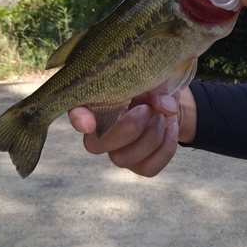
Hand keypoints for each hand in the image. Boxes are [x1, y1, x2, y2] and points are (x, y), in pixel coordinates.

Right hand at [68, 87, 196, 176]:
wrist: (167, 103)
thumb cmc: (151, 84)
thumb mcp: (155, 77)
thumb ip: (158, 88)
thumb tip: (164, 107)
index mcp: (95, 102)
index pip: (75, 112)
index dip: (78, 119)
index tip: (89, 122)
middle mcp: (98, 130)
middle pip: (95, 145)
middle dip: (129, 128)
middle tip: (146, 109)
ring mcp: (116, 150)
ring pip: (122, 159)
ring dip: (151, 136)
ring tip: (161, 117)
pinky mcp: (136, 164)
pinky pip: (148, 169)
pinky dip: (166, 149)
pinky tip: (171, 128)